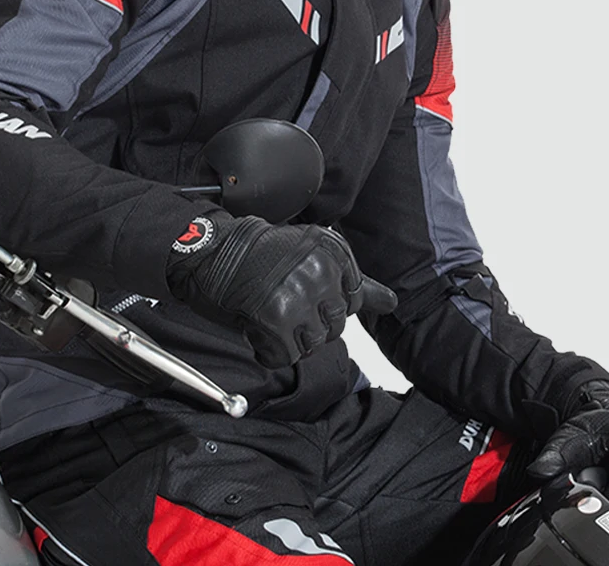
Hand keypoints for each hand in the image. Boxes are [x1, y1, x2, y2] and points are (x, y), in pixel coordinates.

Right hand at [166, 213, 396, 366]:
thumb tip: (393, 303)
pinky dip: (269, 350)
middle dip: (310, 323)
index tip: (302, 290)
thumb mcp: (317, 259)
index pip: (354, 301)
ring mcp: (300, 295)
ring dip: (291, 338)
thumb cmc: (265, 257)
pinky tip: (257, 325)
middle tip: (282, 301)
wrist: (214, 253)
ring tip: (270, 311)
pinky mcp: (276, 319)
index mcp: (335, 252)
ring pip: (314, 344)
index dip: (325, 303)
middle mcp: (322, 271)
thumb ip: (357, 284)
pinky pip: (285, 356)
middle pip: (336, 326)